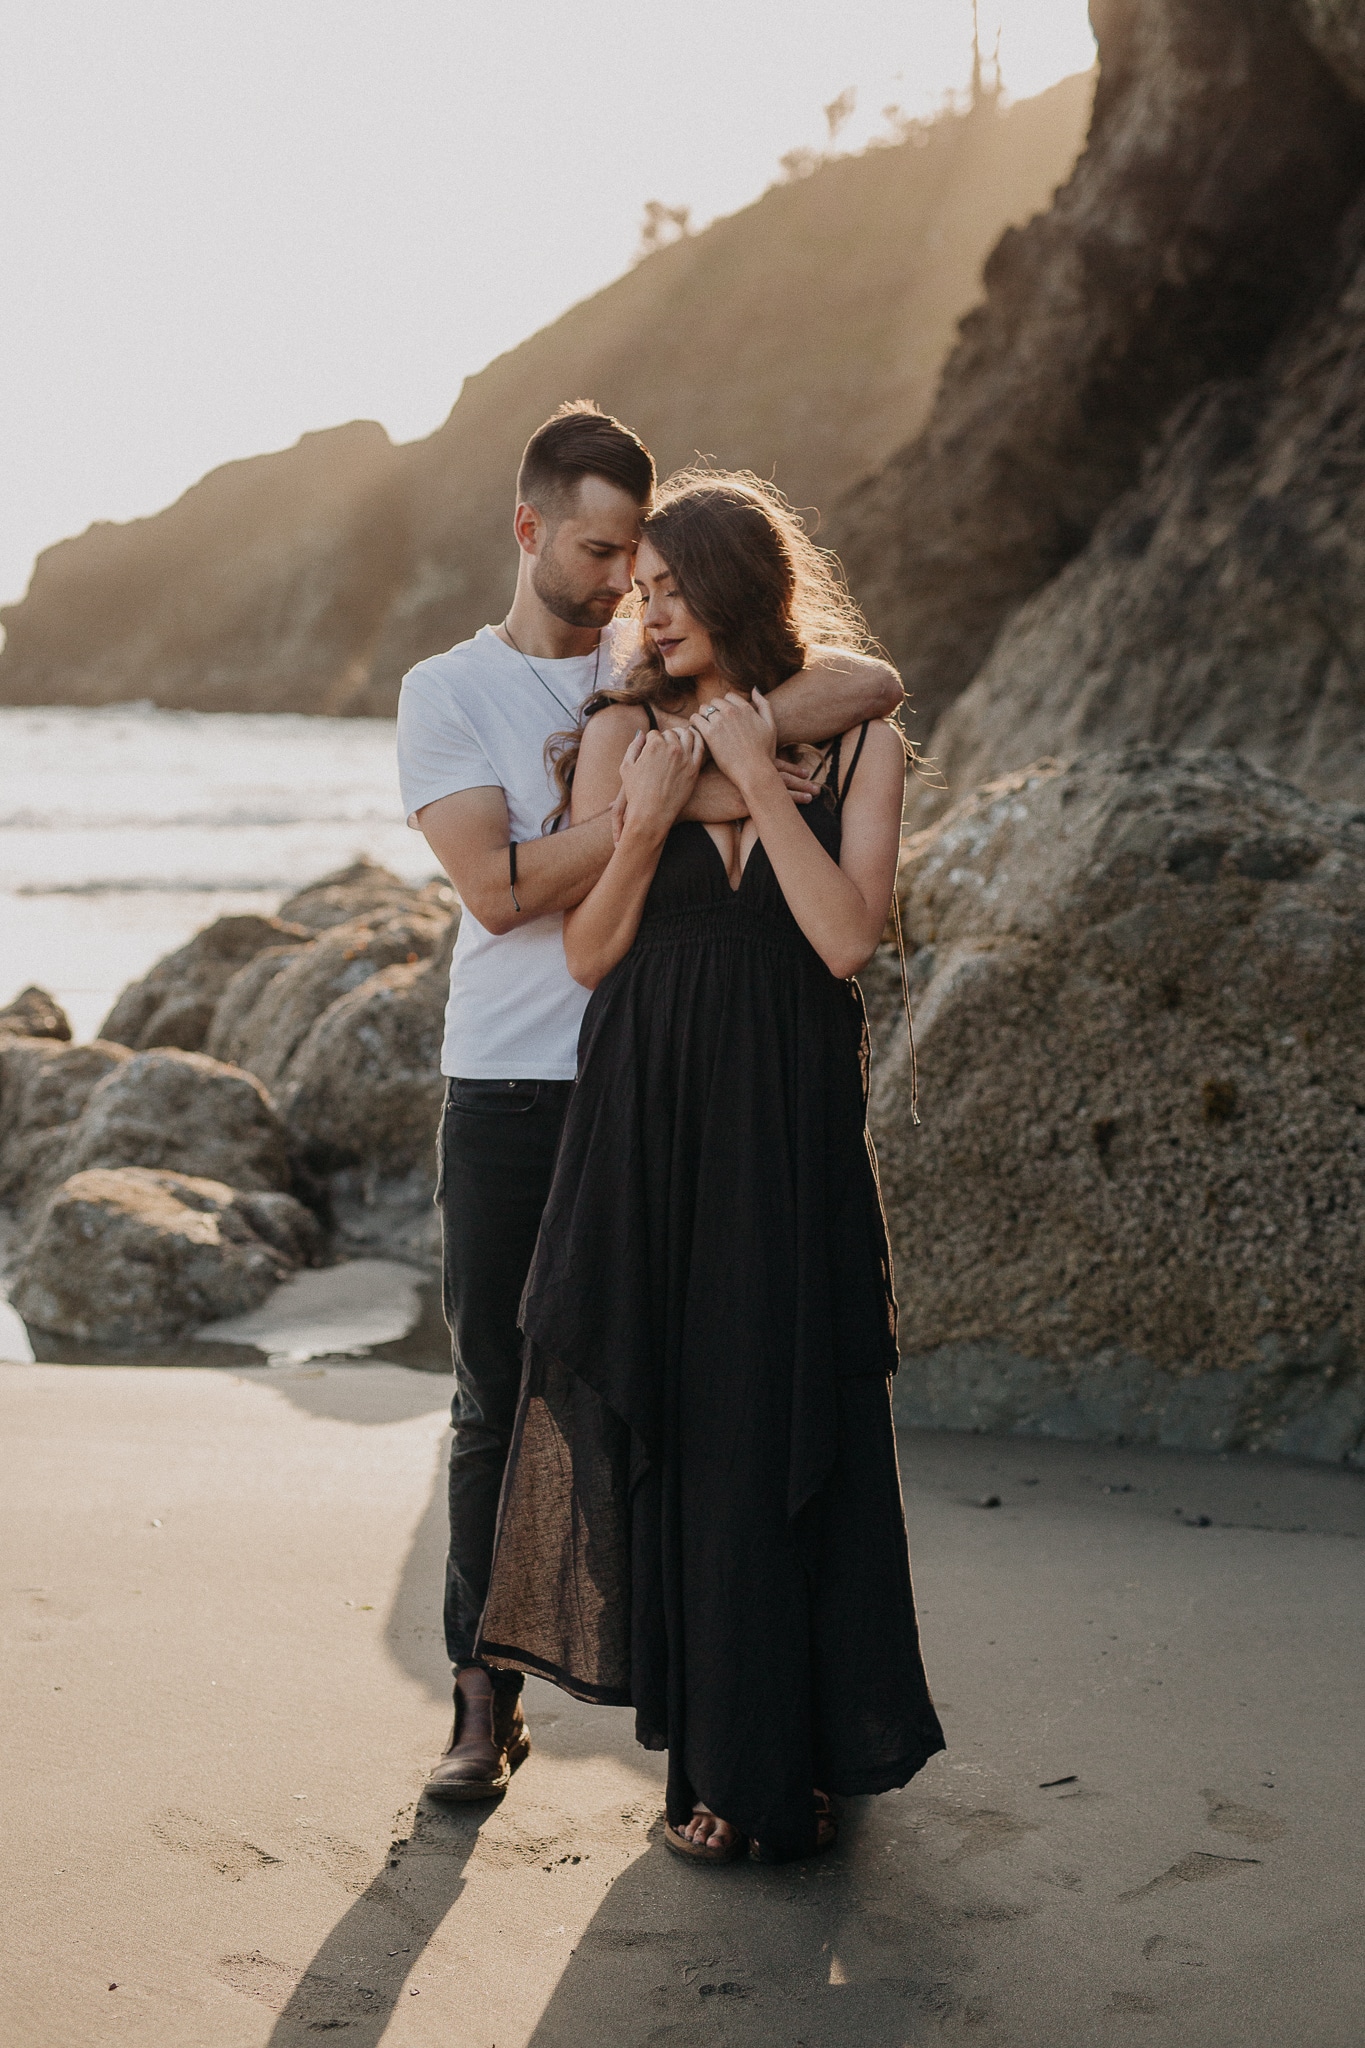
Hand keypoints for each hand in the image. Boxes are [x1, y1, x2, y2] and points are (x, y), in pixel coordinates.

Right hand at [616, 725, 704, 841]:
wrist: (652, 813)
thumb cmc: (636, 792)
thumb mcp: (626, 767)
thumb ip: (633, 746)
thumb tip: (641, 733)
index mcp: (654, 745)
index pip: (654, 733)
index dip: (651, 741)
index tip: (651, 749)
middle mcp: (671, 748)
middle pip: (670, 733)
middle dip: (666, 738)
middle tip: (664, 747)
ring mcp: (685, 758)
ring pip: (687, 735)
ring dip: (682, 735)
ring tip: (678, 741)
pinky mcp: (695, 768)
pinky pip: (700, 747)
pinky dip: (697, 740)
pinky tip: (693, 742)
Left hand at [690, 690, 779, 800]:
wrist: (754, 770)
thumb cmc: (764, 752)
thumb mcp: (770, 726)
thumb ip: (763, 705)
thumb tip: (754, 689)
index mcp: (746, 708)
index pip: (728, 696)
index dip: (725, 706)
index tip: (724, 717)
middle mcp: (732, 711)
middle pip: (714, 702)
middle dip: (713, 711)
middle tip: (713, 723)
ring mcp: (720, 721)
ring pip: (703, 708)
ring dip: (702, 716)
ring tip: (704, 727)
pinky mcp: (710, 733)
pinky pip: (695, 719)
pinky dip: (694, 723)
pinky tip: (697, 731)